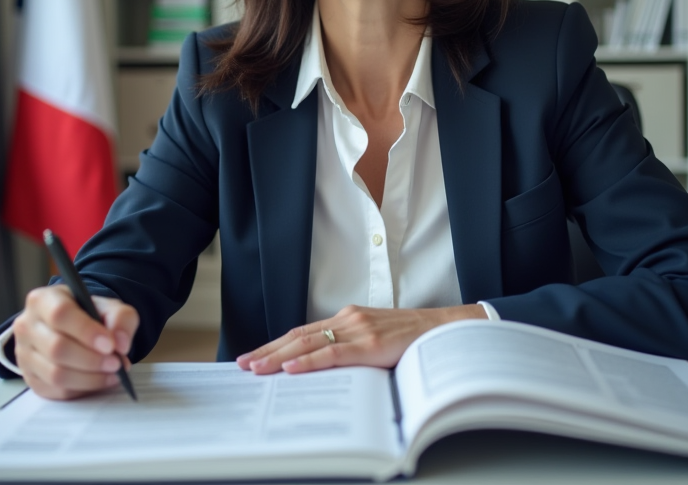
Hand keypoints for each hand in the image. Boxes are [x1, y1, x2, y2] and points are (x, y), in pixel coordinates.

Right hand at [12, 284, 138, 399]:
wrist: (72, 328)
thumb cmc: (88, 315)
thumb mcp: (109, 307)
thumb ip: (120, 318)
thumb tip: (121, 344)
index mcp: (43, 300)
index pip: (60, 314)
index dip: (86, 331)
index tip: (110, 345)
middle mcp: (27, 326)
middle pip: (57, 348)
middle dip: (92, 360)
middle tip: (116, 363)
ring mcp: (24, 354)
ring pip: (56, 374)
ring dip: (89, 378)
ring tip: (112, 373)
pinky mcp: (30, 378)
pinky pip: (56, 391)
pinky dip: (81, 390)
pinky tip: (98, 381)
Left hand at [236, 303, 486, 374]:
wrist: (445, 329)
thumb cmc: (413, 338)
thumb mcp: (376, 339)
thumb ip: (352, 348)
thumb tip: (324, 369)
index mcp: (347, 319)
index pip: (302, 332)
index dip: (276, 345)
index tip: (254, 357)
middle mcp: (348, 319)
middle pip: (298, 336)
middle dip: (268, 352)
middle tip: (243, 365)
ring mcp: (358, 329)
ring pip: (309, 343)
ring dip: (279, 357)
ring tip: (256, 368)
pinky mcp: (371, 342)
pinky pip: (333, 353)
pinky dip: (309, 360)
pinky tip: (291, 368)